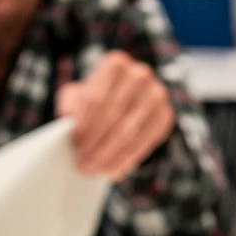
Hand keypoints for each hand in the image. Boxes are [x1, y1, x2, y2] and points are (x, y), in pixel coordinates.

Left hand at [58, 51, 173, 181]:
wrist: (122, 101)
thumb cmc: (93, 99)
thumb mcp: (75, 96)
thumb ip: (70, 107)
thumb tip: (69, 128)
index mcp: (115, 63)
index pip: (95, 98)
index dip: (84, 123)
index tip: (74, 142)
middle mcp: (140, 74)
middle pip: (113, 116)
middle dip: (96, 144)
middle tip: (81, 164)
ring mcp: (157, 95)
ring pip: (129, 131)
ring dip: (109, 155)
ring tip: (93, 170)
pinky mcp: (165, 116)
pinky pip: (145, 142)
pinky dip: (127, 159)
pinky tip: (113, 171)